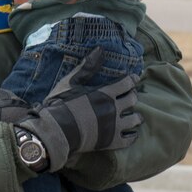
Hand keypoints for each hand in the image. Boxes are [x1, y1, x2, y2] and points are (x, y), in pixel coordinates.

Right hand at [16, 47, 142, 171]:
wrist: (55, 131)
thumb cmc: (60, 104)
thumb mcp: (71, 82)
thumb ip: (87, 67)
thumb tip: (99, 49)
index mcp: (106, 93)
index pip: (127, 83)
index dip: (131, 79)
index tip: (133, 78)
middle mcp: (114, 109)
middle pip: (133, 99)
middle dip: (132, 96)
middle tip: (130, 96)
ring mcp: (114, 126)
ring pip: (135, 119)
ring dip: (135, 116)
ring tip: (134, 116)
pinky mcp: (111, 142)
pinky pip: (129, 140)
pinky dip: (132, 136)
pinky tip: (130, 133)